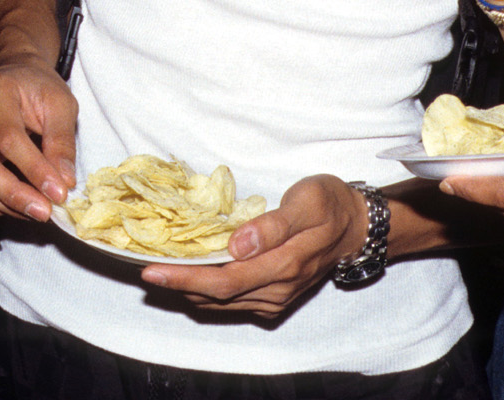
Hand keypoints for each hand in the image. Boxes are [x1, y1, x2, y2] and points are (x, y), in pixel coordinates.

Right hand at [0, 58, 77, 220]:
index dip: (35, 169)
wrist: (13, 76)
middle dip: (13, 194)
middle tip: (44, 211)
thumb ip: (62, 142)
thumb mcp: (61, 104)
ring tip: (36, 210)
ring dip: (4, 206)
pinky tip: (14, 205)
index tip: (59, 193)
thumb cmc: (38, 90)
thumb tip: (63, 183)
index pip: (9, 138)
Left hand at [138, 175, 368, 317]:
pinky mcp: (274, 298)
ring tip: (161, 276)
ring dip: (190, 292)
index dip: (186, 278)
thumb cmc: (330, 204)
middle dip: (179, 287)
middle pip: (218, 296)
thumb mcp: (308, 201)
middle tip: (146, 273)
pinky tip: (192, 280)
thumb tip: (238, 244)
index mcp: (285, 264)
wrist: (356, 226)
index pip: (225, 279)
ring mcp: (277, 297)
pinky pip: (234, 302)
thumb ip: (273, 224)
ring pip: (224, 303)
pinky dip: (208, 293)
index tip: (154, 271)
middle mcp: (278, 288)